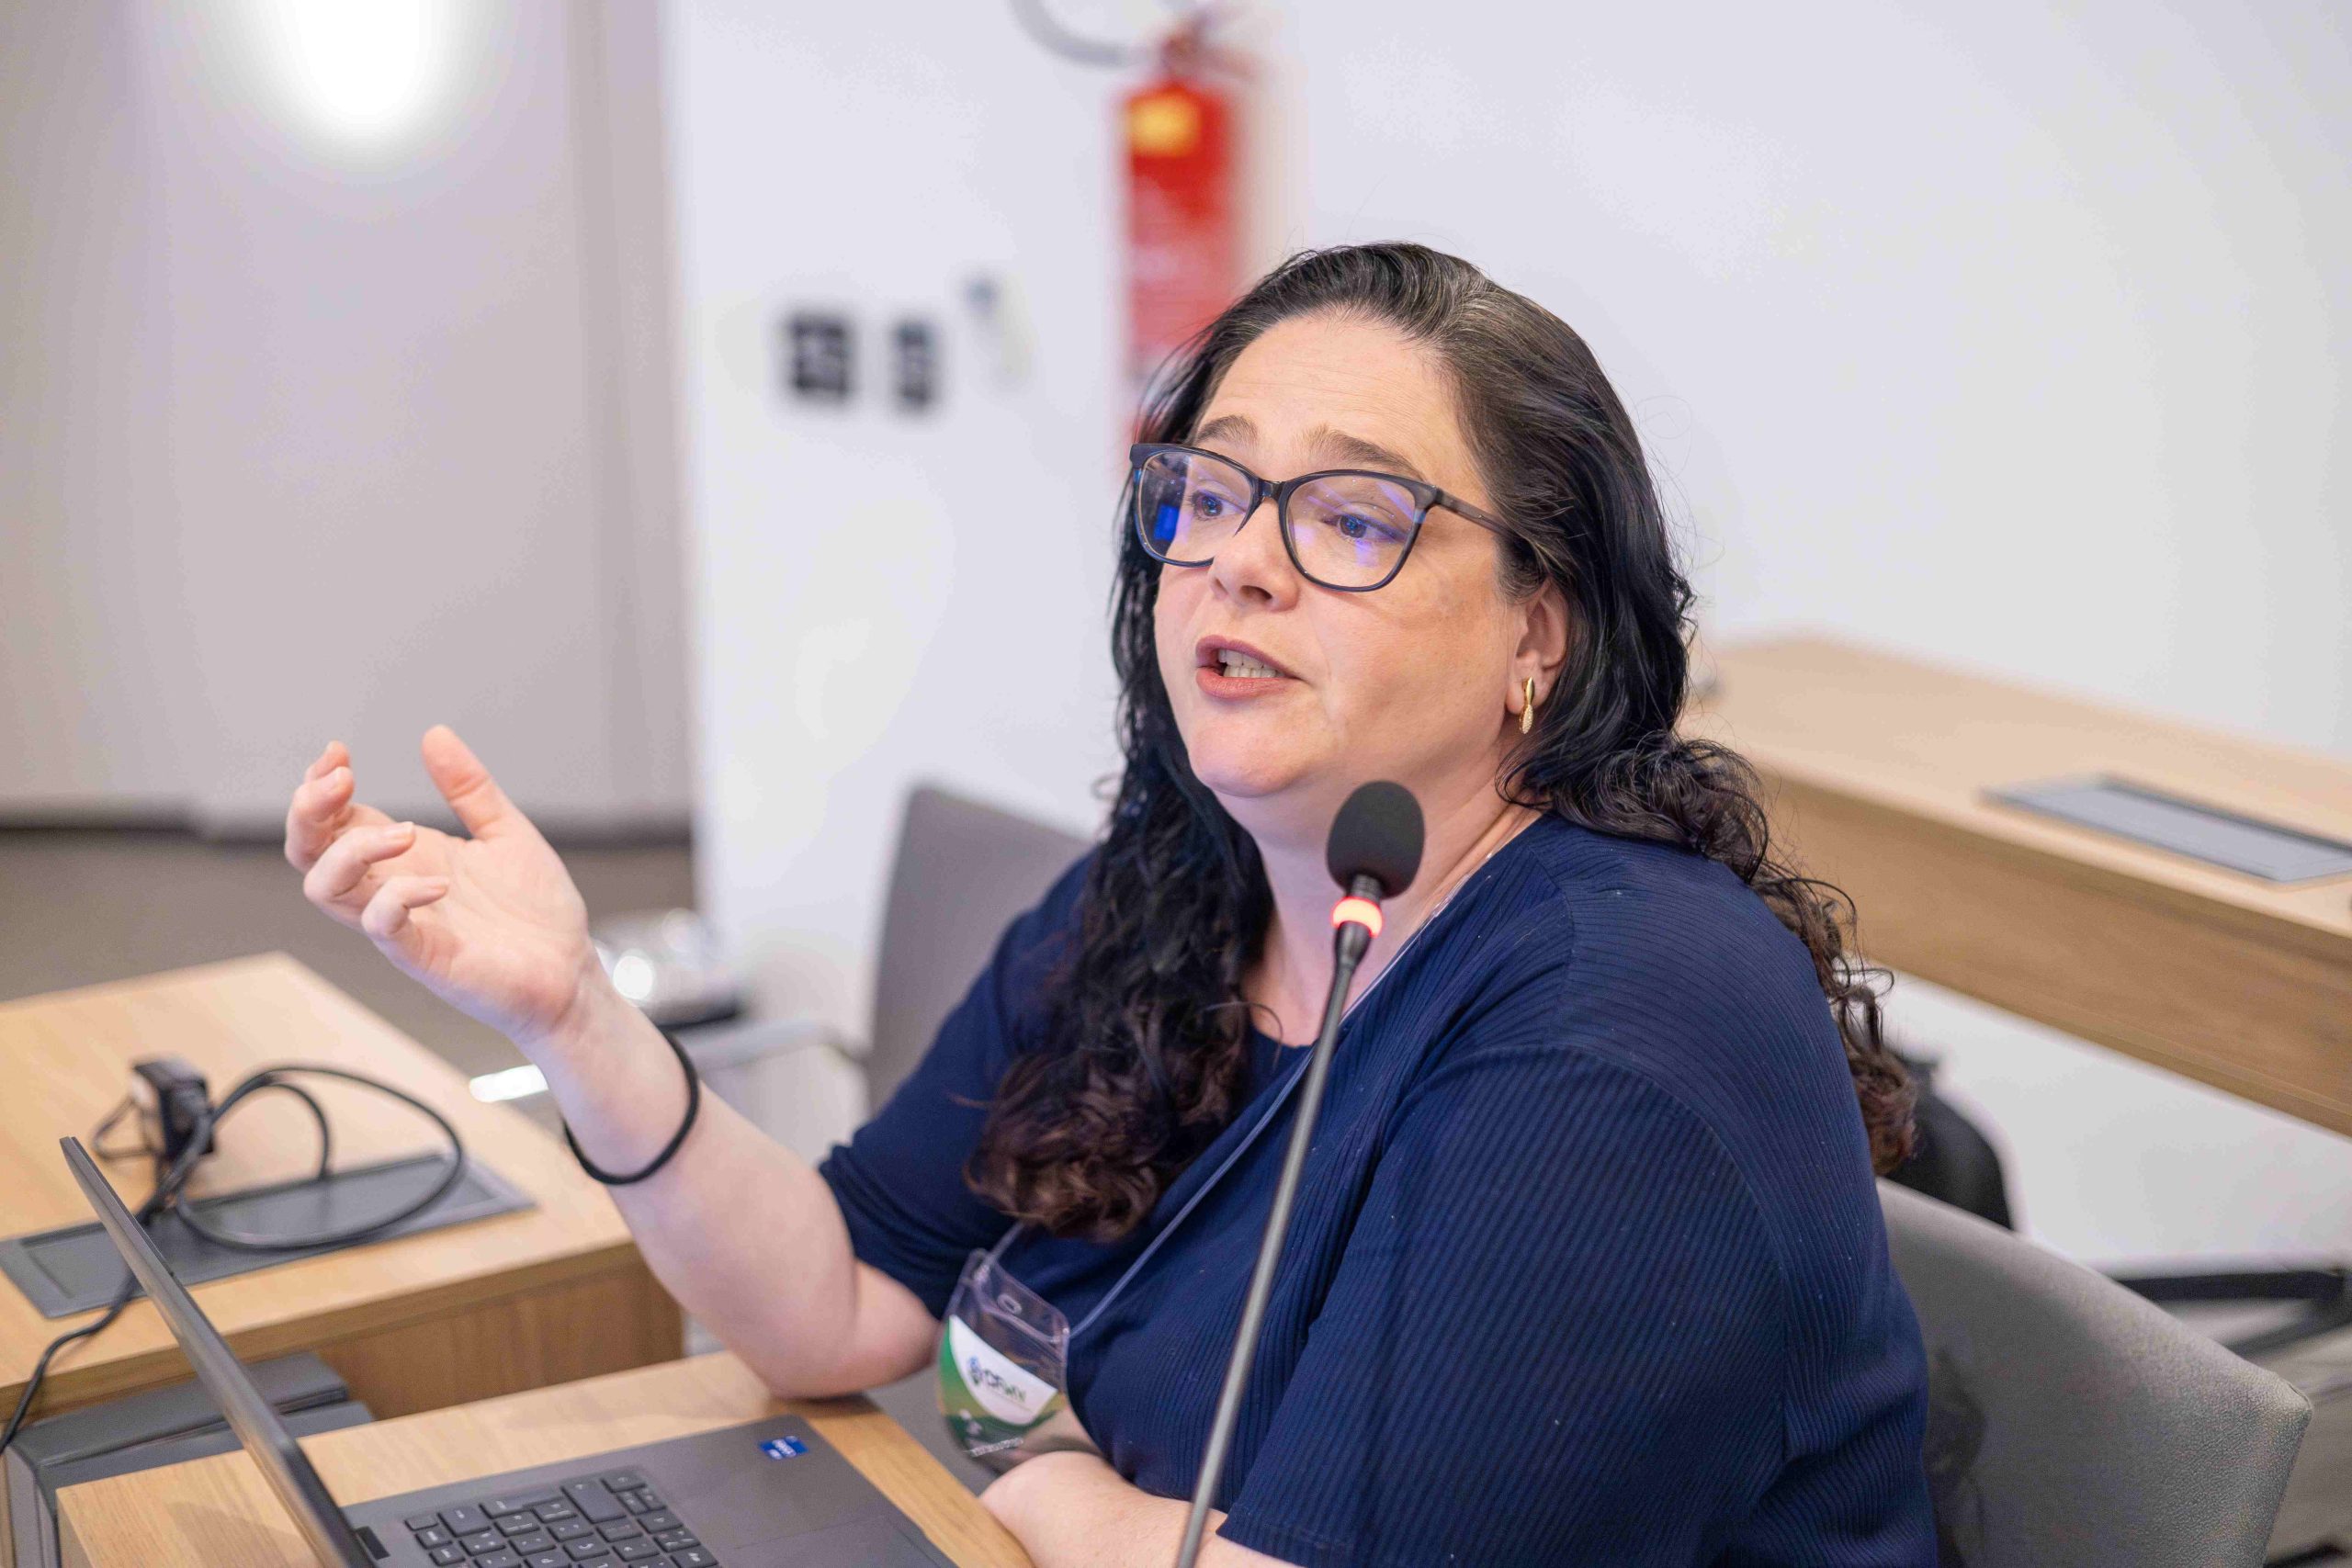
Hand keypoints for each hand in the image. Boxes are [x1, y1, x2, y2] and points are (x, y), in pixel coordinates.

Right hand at [284, 726, 609, 1052]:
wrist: (570, 970)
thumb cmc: (534, 911)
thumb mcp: (505, 831)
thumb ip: (469, 788)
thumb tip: (434, 734)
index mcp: (404, 857)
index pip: (331, 821)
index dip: (320, 786)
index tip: (340, 753)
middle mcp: (391, 887)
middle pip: (308, 852)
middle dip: (308, 811)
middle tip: (342, 779)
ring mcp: (402, 924)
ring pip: (326, 889)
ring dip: (351, 850)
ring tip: (405, 832)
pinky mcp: (423, 956)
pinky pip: (381, 928)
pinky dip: (397, 899)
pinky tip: (439, 883)